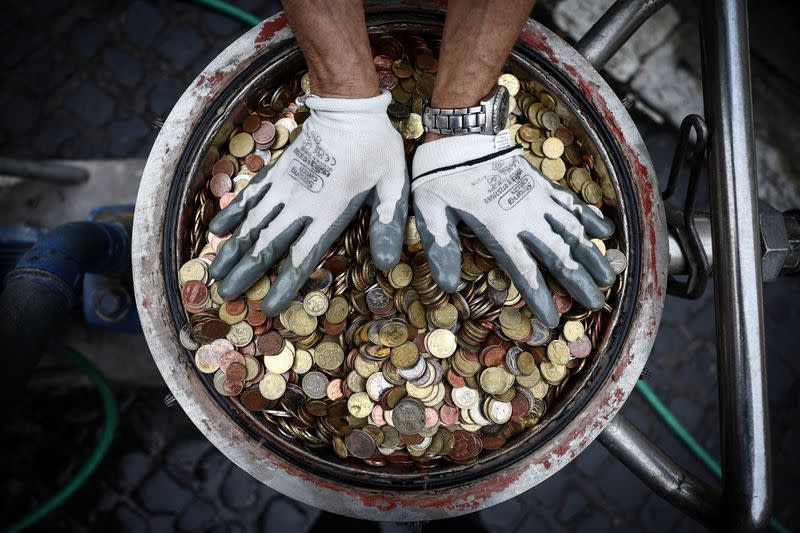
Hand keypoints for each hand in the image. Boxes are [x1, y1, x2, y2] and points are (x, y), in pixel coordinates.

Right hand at [208, 90, 407, 315]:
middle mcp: (301, 203)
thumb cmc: (375, 147)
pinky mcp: (277, 172)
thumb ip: (388, 222)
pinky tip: (217, 230)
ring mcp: (285, 187)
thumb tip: (387, 264)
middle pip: (268, 244)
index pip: (302, 255)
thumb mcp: (393, 184)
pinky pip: (250, 195)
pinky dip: (232, 213)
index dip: (285, 284)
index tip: (268, 307)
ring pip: (253, 223)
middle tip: (227, 295)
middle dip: (247, 272)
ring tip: (216, 272)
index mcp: (329, 211)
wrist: (347, 107)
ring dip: (233, 249)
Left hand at [411, 133, 614, 327]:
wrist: (464, 131)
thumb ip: (441, 247)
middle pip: (559, 254)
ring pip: (573, 230)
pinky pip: (572, 203)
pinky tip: (606, 230)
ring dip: (592, 254)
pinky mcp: (542, 184)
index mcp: (500, 228)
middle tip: (594, 303)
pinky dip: (590, 217)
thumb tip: (447, 285)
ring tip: (609, 275)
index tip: (553, 319)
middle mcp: (526, 216)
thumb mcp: (431, 211)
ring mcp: (538, 198)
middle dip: (577, 281)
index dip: (540, 296)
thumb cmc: (442, 174)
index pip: (525, 270)